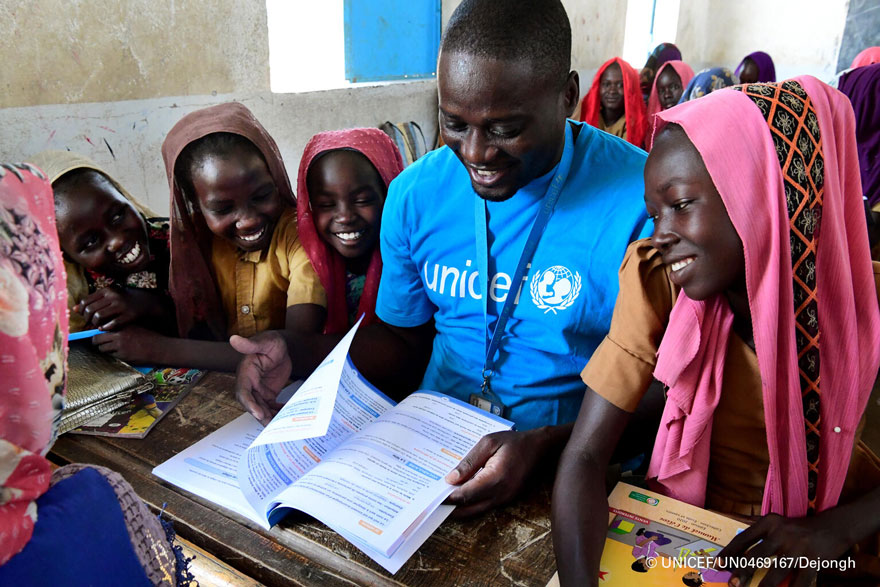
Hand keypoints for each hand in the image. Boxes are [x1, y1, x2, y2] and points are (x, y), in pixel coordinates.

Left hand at [74, 287, 146, 329]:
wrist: (144, 301)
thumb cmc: (123, 299)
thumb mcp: (108, 295)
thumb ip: (93, 301)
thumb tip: (74, 309)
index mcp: (107, 290)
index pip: (86, 301)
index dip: (81, 310)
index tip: (83, 315)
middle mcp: (113, 296)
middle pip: (91, 309)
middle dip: (87, 318)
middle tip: (89, 322)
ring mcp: (121, 306)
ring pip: (99, 317)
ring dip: (95, 323)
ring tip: (96, 325)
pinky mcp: (128, 315)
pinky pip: (112, 323)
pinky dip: (105, 327)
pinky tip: (104, 328)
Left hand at [93, 326, 166, 363]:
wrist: (160, 348)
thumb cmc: (150, 338)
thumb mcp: (136, 328)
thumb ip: (123, 328)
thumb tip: (106, 331)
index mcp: (123, 325)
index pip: (103, 326)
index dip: (98, 331)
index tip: (98, 333)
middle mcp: (120, 334)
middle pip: (97, 338)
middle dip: (96, 341)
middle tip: (98, 343)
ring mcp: (120, 345)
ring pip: (102, 348)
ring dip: (104, 349)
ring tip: (110, 349)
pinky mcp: (122, 355)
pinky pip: (111, 355)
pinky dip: (113, 355)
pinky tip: (120, 353)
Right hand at [230, 332, 290, 424]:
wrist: (281, 346)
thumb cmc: (271, 341)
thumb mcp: (264, 341)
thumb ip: (250, 344)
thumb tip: (234, 339)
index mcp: (246, 373)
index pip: (243, 392)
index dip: (249, 403)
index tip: (258, 413)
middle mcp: (250, 384)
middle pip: (253, 404)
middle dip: (261, 416)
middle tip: (272, 426)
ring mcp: (259, 390)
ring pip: (262, 408)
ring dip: (269, 417)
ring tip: (281, 425)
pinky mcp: (268, 393)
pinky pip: (271, 406)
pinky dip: (277, 412)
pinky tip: (287, 416)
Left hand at [443, 429, 546, 517]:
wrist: (541, 449)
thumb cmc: (515, 442)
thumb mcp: (488, 443)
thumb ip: (469, 462)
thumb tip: (451, 479)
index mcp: (496, 478)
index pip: (466, 494)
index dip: (449, 497)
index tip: (434, 496)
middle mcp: (502, 493)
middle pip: (470, 508)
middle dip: (451, 508)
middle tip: (434, 503)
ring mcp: (506, 499)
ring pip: (477, 510)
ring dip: (460, 508)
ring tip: (444, 500)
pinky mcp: (507, 499)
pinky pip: (485, 506)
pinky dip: (471, 504)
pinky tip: (461, 495)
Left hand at [718, 512, 850, 586]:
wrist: (833, 526)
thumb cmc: (798, 530)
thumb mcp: (777, 525)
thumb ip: (760, 537)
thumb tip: (738, 557)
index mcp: (769, 522)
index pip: (744, 538)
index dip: (729, 552)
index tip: (717, 564)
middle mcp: (782, 533)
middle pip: (757, 555)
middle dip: (742, 572)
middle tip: (732, 584)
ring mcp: (798, 547)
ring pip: (776, 571)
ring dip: (765, 585)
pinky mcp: (814, 560)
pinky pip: (799, 581)